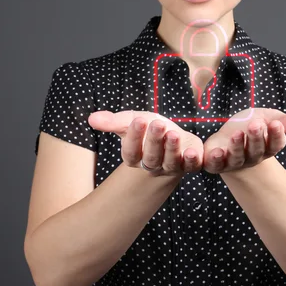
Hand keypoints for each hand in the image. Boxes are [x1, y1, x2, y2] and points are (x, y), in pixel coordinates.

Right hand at [88, 110, 203, 176]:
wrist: (174, 139)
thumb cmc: (149, 130)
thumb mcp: (132, 121)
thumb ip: (113, 121)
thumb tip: (92, 118)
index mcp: (136, 156)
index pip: (131, 152)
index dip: (134, 138)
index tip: (138, 121)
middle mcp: (153, 165)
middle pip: (151, 157)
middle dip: (154, 141)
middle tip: (157, 124)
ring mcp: (173, 166)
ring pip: (171, 162)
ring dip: (172, 149)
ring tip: (173, 134)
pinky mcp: (191, 164)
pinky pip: (192, 166)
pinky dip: (193, 160)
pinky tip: (192, 152)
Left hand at [201, 107, 285, 174]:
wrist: (226, 134)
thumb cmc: (249, 125)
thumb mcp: (267, 117)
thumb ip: (285, 121)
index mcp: (267, 147)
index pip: (275, 144)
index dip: (276, 135)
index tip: (276, 124)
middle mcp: (252, 158)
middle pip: (256, 151)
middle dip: (256, 138)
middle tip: (256, 125)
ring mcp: (234, 162)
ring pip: (237, 157)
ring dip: (237, 147)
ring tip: (237, 134)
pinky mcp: (216, 164)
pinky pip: (216, 165)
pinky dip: (216, 159)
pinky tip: (217, 151)